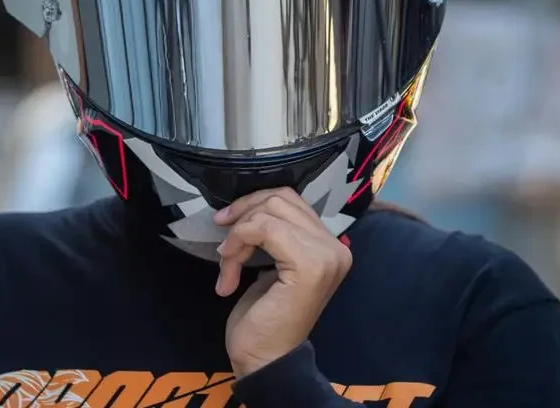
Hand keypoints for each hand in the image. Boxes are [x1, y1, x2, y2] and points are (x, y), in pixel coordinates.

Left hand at [213, 187, 352, 377]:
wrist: (266, 360)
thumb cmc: (265, 317)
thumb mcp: (272, 263)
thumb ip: (276, 233)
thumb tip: (250, 205)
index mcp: (330, 245)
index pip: (290, 199)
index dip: (252, 206)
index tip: (227, 227)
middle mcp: (335, 247)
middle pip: (280, 199)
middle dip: (243, 217)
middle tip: (224, 248)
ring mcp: (326, 255)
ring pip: (270, 212)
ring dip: (238, 234)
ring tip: (227, 264)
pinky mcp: (309, 265)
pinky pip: (265, 229)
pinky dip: (238, 243)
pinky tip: (229, 272)